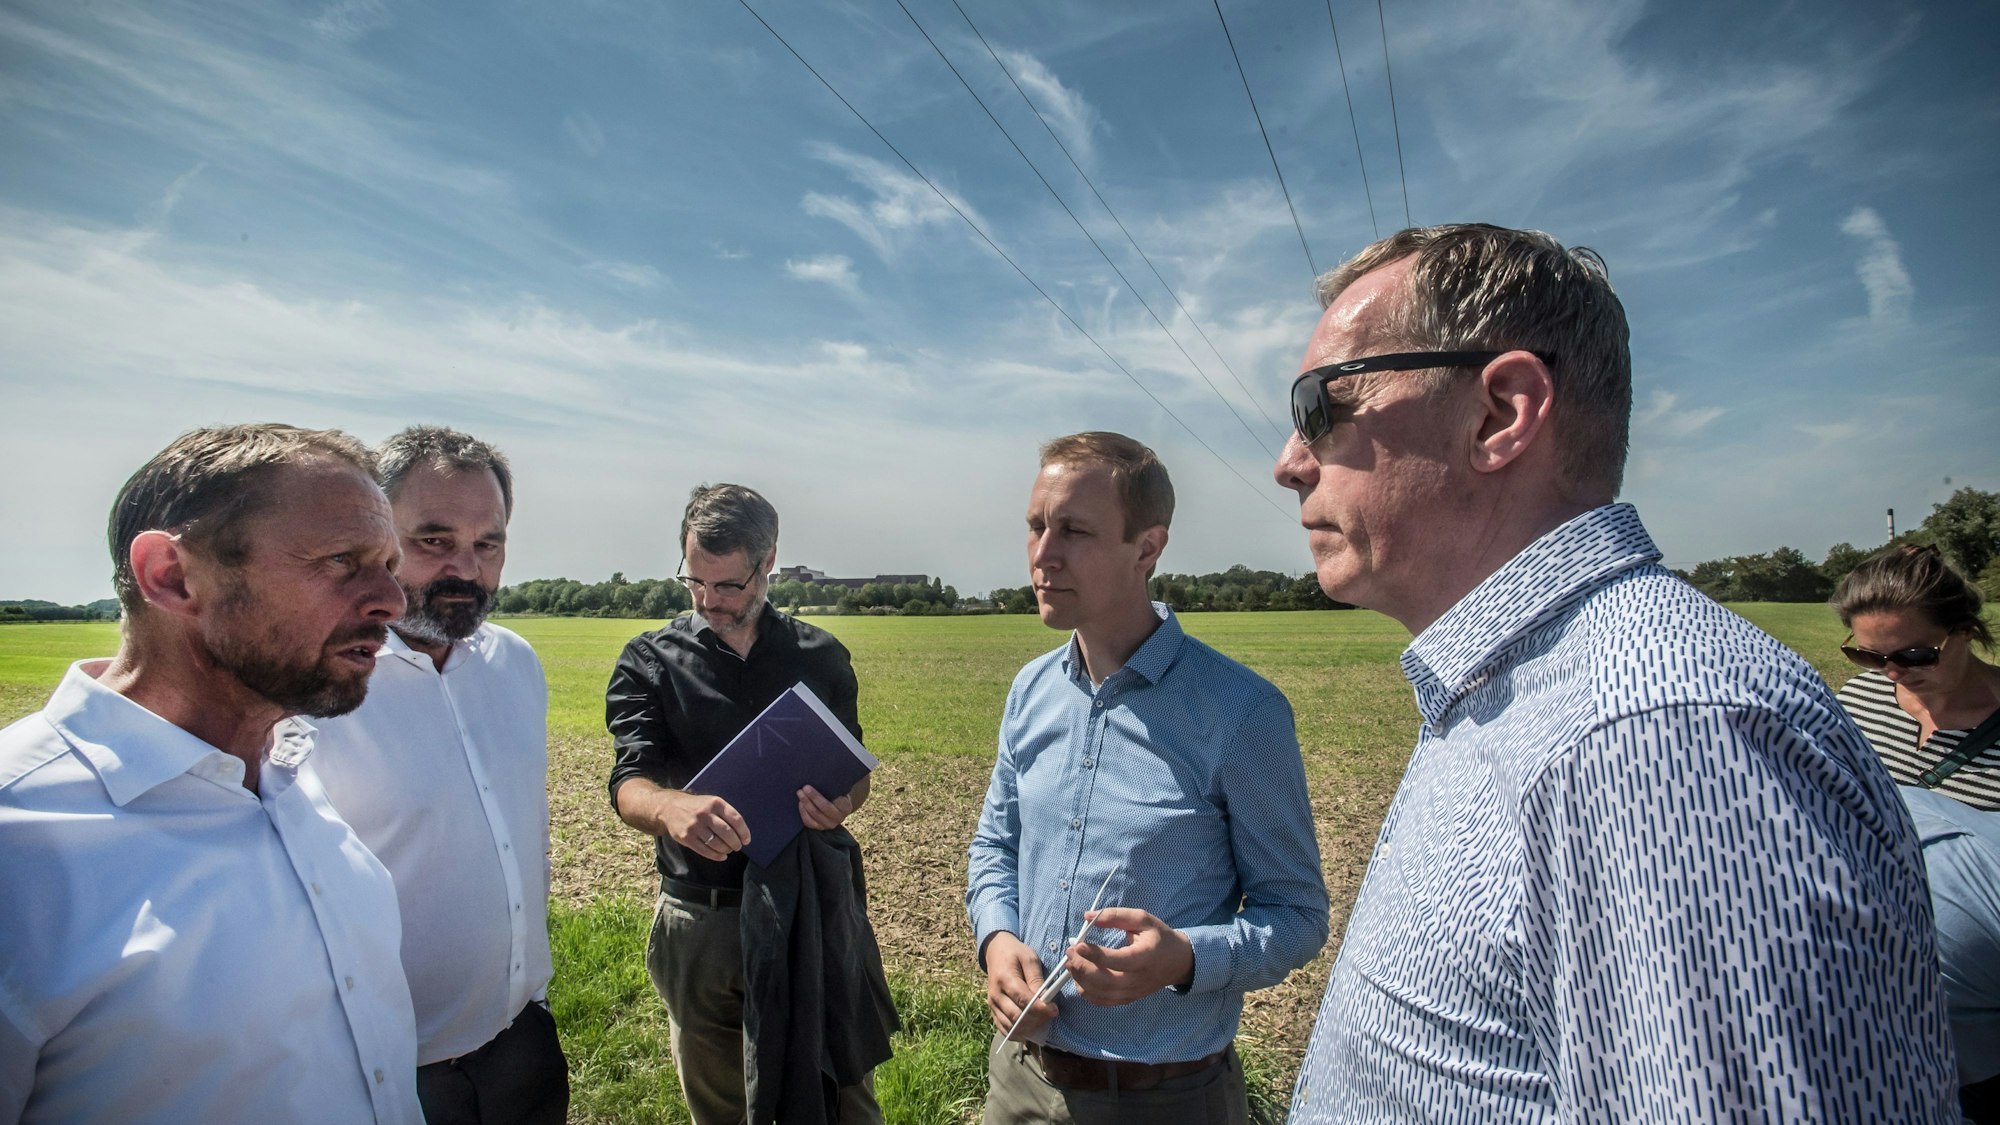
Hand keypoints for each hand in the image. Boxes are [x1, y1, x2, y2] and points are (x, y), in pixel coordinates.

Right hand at [662, 791, 749, 861]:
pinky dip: (716, 856)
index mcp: (715, 803)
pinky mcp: (686, 837)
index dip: (744, 832)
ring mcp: (694, 826)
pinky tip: (721, 856)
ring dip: (726, 849)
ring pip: (716, 843)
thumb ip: (725, 814)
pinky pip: (705, 850)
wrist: (670, 807)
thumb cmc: (697, 806)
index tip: (746, 840)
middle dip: (736, 843)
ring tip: (728, 850)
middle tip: (738, 847)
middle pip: (727, 833)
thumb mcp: (712, 802)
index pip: (735, 819)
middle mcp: (705, 813)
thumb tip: (741, 833)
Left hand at [797, 784, 855, 829]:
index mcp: (846, 807)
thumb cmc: (837, 793)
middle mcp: (839, 818)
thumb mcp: (840, 789)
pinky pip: (809, 822)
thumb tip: (824, 777)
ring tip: (800, 793)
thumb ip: (835, 786)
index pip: (834, 801)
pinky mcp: (820, 828)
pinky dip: (803, 813)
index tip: (810, 786)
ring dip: (806, 804)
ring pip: (815, 816)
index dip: (821, 795)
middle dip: (812, 797)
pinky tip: (800, 804)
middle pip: (824, 808)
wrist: (837, 806)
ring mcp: (829, 825)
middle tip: (804, 788)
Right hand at [984, 932, 1057, 1037]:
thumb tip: (1044, 999)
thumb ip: (1036, 978)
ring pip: (1011, 1026)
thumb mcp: (1030, 958)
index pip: (1023, 1000)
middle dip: (1036, 1019)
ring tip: (1042, 1020)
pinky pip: (1004, 1030)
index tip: (1054, 1010)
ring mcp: (992, 1005)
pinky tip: (1030, 1028)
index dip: (1040, 1008)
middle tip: (1051, 1015)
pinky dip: (1018, 1033)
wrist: (996, 952)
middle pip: (1017, 1016)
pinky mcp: (993, 1012)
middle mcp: (995, 995)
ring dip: (1029, 1028)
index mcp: (1004, 978)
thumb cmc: (1016, 954)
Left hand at [1064, 907, 1193, 1006]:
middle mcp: (1138, 979)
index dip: (1095, 954)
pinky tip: (1080, 977)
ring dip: (1080, 979)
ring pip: (1100, 994)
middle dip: (1082, 967)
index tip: (1078, 945)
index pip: (1118, 960)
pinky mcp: (1127, 999)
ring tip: (1071, 962)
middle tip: (1070, 951)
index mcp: (1145, 957)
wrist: (1178, 962)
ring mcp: (1132, 993)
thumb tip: (1087, 916)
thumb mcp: (1143, 919)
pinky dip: (1086, 992)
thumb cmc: (1159, 937)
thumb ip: (1116, 916)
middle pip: (1105, 981)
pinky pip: (1102, 1002)